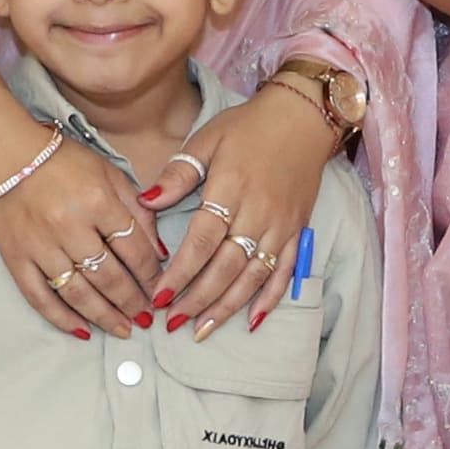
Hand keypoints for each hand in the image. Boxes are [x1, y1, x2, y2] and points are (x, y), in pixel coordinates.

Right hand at [0, 114, 165, 339]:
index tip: (161, 289)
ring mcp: (40, 246)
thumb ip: (136, 208)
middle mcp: (69, 227)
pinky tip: (82, 330)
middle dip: (132, 302)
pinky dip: (62, 318)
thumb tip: (158, 250)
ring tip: (123, 328)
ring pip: (78, 294)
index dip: (151, 275)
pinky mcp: (16, 258)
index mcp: (97, 201)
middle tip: (146, 317)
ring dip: (105, 316)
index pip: (134, 249)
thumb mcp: (107, 171)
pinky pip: (40, 297)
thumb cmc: (57, 158)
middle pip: (110, 277)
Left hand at [159, 82, 337, 335]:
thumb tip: (147, 201)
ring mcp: (280, 226)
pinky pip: (284, 272)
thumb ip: (179, 174)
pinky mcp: (297, 232)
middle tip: (172, 322)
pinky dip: (270, 298)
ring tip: (202, 330)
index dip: (180, 272)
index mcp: (230, 190)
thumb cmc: (249, 127)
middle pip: (226, 267)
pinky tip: (252, 320)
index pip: (202, 241)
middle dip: (198, 299)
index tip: (159, 297)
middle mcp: (257, 213)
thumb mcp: (208, 139)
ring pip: (253, 276)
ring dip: (227, 306)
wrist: (303, 118)